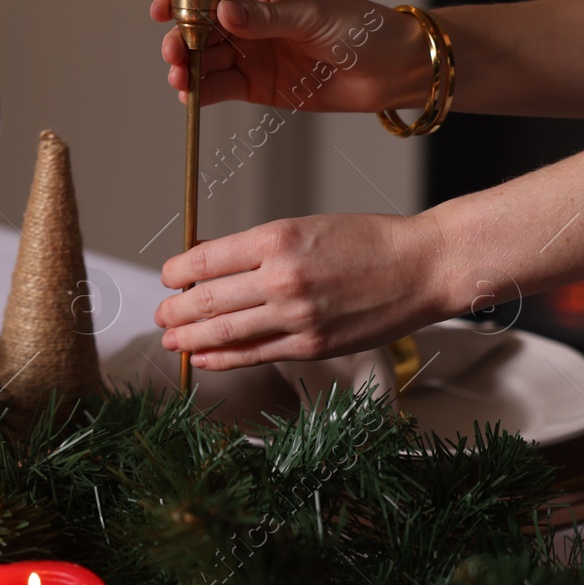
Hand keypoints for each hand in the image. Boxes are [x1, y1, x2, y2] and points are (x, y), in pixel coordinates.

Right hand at [151, 0, 428, 112]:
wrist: (392, 70)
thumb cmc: (361, 28)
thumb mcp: (312, 15)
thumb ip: (264, 17)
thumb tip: (222, 12)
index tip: (161, 11)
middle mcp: (248, 19)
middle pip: (200, 27)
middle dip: (183, 39)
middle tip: (176, 54)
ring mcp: (251, 52)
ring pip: (206, 59)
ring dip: (189, 67)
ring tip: (181, 79)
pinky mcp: (257, 85)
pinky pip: (221, 87)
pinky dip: (203, 92)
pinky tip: (191, 95)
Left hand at [153, 213, 450, 369]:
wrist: (424, 267)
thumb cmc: (369, 241)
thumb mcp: (304, 226)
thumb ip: (256, 247)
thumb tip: (208, 261)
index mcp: (277, 239)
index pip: (207, 259)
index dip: (178, 272)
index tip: (167, 277)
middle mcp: (282, 278)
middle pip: (208, 299)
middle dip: (175, 310)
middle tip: (159, 314)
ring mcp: (296, 315)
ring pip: (225, 331)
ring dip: (189, 338)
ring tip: (170, 340)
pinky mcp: (312, 345)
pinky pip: (255, 353)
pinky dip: (223, 358)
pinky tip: (204, 357)